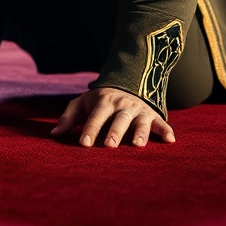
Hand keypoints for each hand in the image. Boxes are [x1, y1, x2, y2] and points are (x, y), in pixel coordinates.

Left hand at [52, 86, 174, 147]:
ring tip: (137, 145)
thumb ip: (69, 118)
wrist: (127, 80)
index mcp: (104, 101)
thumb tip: (54, 134)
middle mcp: (122, 105)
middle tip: (109, 145)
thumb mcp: (83, 103)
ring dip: (140, 132)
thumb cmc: (100, 100)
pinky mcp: (152, 115)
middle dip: (114, 132)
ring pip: (140, 121)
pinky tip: (171, 140)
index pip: (96, 117)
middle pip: (118, 119)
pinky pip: (161, 122)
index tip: (83, 144)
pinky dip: (166, 130)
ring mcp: (139, 110)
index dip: (89, 129)